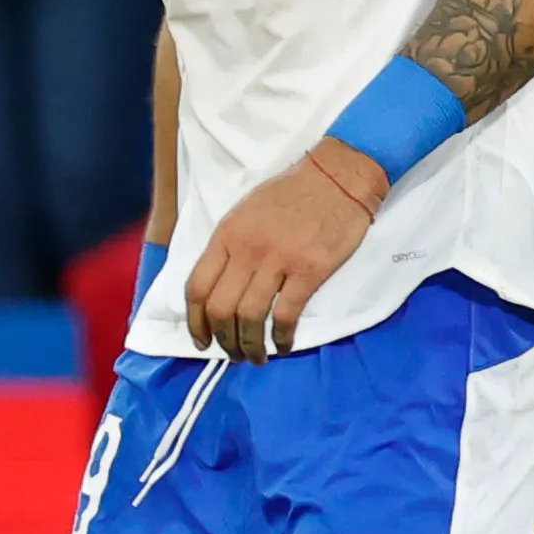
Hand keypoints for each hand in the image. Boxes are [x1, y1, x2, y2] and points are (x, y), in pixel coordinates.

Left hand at [182, 155, 377, 356]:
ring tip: (256, 357)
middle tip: (232, 353)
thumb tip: (221, 285)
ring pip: (250, 317)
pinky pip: (286, 314)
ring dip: (250, 345)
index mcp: (227, 234)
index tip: (200, 339)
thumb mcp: (247, 211)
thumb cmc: (293, 193)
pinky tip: (284, 345)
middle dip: (222, 340)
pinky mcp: (309, 270)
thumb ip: (231, 245)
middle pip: (221, 308)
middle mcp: (246, 250)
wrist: (338, 176)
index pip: (197, 287)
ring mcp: (278, 260)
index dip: (195, 321)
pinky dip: (282, 337)